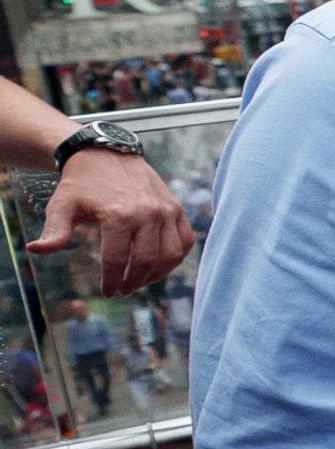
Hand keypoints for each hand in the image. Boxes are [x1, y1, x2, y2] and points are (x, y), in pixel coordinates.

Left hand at [27, 148, 194, 293]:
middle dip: (134, 282)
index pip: (118, 261)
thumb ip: (54, 232)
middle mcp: (148, 213)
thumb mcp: (62, 207)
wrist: (107, 155)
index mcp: (120, 216)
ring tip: (141, 281)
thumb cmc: (81, 184)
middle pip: (146, 261)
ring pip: (171, 254)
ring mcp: (166, 210)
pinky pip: (185, 240)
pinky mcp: (176, 207)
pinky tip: (161, 265)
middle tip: (123, 290)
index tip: (107, 293)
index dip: (111, 282)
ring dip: (157, 274)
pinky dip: (176, 257)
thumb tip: (35, 250)